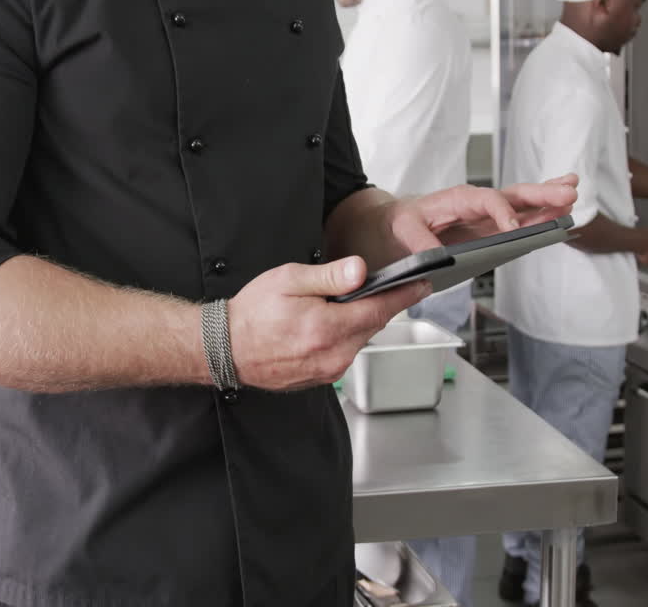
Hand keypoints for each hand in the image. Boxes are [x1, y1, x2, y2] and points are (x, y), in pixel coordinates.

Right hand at [228, 257, 431, 390]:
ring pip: (359, 340)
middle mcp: (333, 354)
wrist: (225, 348)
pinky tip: (323, 326)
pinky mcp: (321, 378)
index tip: (422, 284)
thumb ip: (329, 276)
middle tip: (375, 286)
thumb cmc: (252, 313)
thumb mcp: (289, 280)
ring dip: (357, 322)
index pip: (380, 309)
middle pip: (373, 325)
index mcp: (328, 328)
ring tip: (335, 306)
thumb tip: (361, 270)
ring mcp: (328, 370)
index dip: (405, 295)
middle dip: (378, 305)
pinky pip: (345, 353)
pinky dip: (343, 337)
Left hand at [382, 174, 579, 255]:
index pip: (487, 201)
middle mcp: (479, 204)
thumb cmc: (403, 220)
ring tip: (573, 194)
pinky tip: (560, 215)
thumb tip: (437, 258)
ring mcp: (490, 216)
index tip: (514, 229)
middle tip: (568, 192)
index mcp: (459, 198)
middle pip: (514, 196)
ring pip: (524, 205)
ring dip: (549, 201)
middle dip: (541, 194)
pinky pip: (522, 222)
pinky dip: (542, 218)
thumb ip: (420, 242)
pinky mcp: (494, 229)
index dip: (502, 214)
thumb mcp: (404, 228)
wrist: (399, 223)